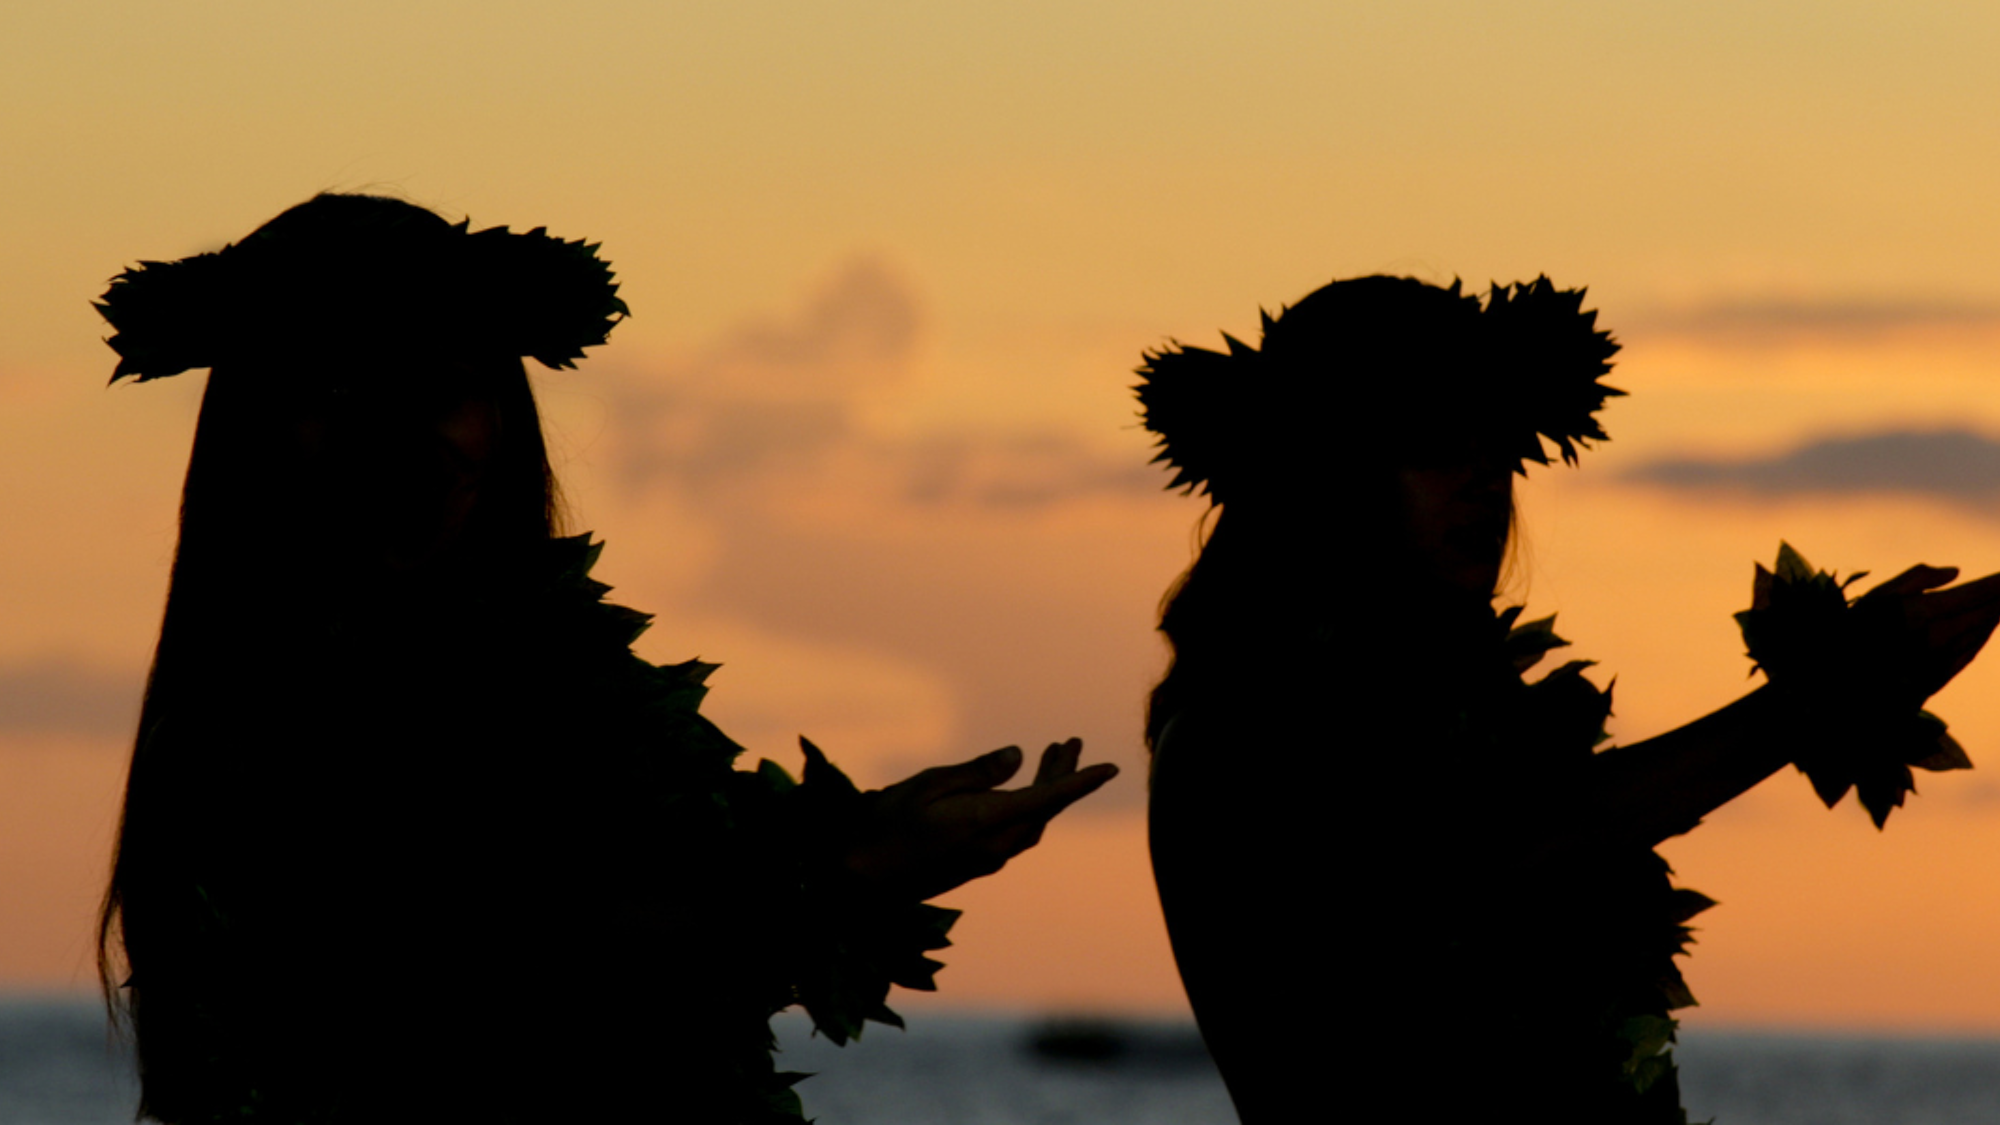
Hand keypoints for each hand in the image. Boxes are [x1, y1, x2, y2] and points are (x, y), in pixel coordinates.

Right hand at [840, 738, 1116, 901]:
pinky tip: (1019, 792)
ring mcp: (986, 861)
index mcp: (986, 824)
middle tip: (1069, 742)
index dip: (1081, 781)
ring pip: (1032, 825)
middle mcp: (995, 847)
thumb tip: (1016, 757)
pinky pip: (1016, 836)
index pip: (1048, 799)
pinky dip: (1028, 808)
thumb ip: (976, 772)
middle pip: (1044, 810)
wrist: (860, 884)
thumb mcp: (927, 785)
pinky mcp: (975, 866)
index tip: (1112, 767)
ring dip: (1046, 792)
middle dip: (1062, 776)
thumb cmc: (885, 826)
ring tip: (1050, 757)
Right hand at [1855, 565, 1999, 700]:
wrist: (1844, 679)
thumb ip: (1915, 579)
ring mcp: (1941, 662)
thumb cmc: (1853, 631)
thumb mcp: (1876, 595)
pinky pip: (1970, 652)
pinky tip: (1984, 627)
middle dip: (1999, 599)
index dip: (1996, 584)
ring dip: (1993, 616)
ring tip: (1999, 604)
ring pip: (1980, 633)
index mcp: (1922, 613)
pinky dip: (1981, 636)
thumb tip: (1956, 572)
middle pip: (1984, 614)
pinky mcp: (1939, 678)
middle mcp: (1937, 639)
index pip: (1975, 594)